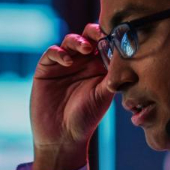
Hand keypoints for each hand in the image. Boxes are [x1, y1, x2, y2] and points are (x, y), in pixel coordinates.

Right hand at [30, 24, 114, 169]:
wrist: (62, 137)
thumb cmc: (86, 119)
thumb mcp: (103, 96)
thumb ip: (111, 75)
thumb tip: (124, 55)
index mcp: (98, 67)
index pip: (104, 44)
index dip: (110, 37)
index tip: (116, 36)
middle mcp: (81, 62)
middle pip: (88, 36)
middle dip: (94, 32)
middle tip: (100, 34)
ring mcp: (63, 64)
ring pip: (71, 41)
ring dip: (79, 41)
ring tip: (86, 49)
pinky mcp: (46, 69)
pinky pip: (52, 52)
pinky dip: (61, 53)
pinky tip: (69, 61)